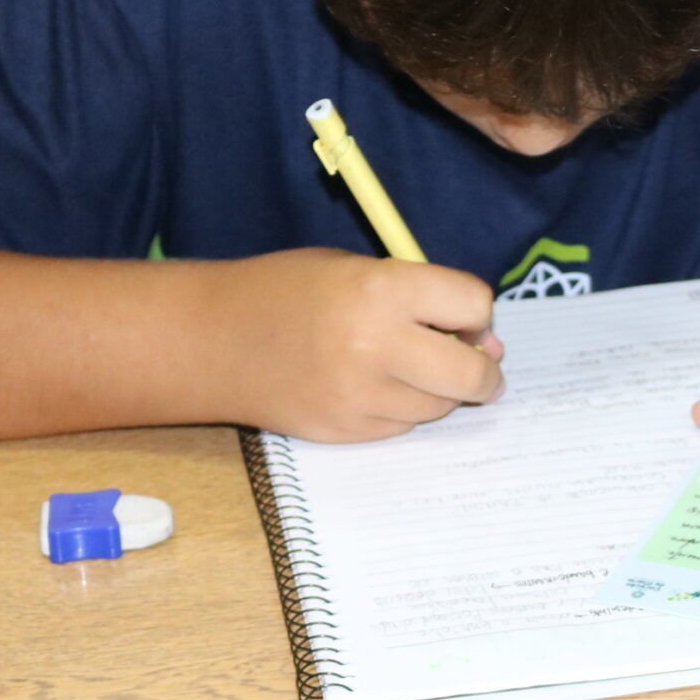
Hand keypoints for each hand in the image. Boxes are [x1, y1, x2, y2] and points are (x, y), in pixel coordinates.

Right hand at [208, 249, 502, 441]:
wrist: (213, 340)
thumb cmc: (288, 292)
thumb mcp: (355, 268)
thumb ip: (421, 297)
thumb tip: (486, 345)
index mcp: (380, 290)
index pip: (473, 304)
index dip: (475, 311)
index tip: (465, 316)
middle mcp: (375, 346)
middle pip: (471, 372)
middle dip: (484, 370)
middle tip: (479, 363)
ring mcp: (359, 396)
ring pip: (440, 406)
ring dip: (441, 389)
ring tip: (408, 366)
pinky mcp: (345, 431)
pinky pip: (403, 425)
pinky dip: (404, 408)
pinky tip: (375, 386)